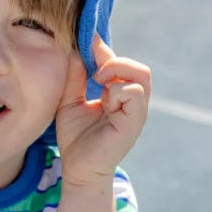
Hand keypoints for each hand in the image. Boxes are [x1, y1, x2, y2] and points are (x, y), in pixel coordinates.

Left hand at [55, 34, 150, 187]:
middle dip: (114, 60)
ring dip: (117, 72)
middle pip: (138, 67)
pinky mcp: (135, 122)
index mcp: (120, 95)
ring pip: (141, 75)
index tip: (85, 43)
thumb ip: (76, 75)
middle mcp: (132, 102)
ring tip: (97, 83)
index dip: (103, 50)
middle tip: (92, 72)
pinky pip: (135, 92)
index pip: (121, 63)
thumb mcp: (71, 99)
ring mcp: (136, 112)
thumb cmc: (76, 138)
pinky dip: (117, 90)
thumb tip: (77, 45)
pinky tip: (103, 101)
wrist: (78, 169)